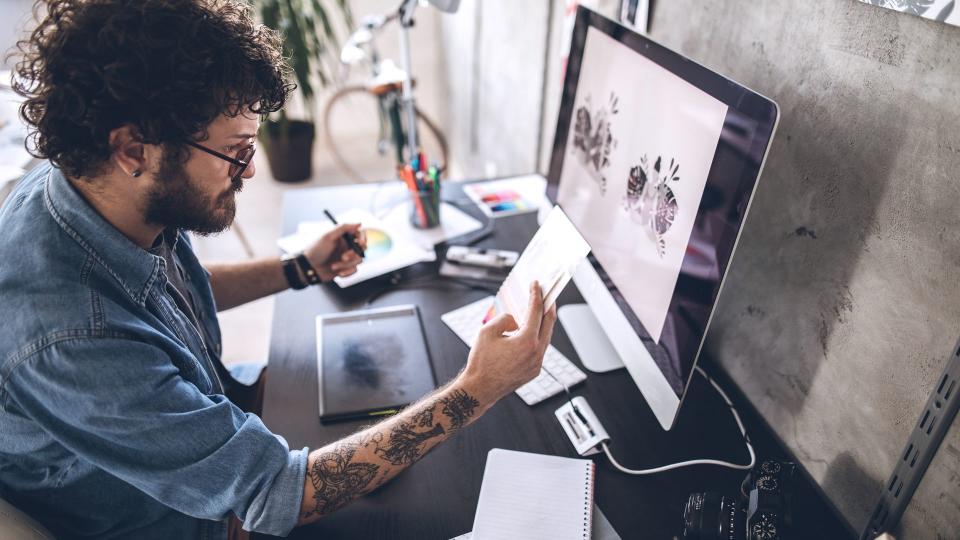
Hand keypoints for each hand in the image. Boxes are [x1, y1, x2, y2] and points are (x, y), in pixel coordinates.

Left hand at [303, 223, 367, 281]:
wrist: (309, 268)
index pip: (359, 234)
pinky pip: (354, 270)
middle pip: (361, 248)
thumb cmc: (316, 250)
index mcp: (343, 236)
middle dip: (353, 254)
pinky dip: (347, 272)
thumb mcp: (328, 236)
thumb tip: (359, 223)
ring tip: (333, 266)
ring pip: (358, 260)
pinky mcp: (346, 267)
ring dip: (346, 265)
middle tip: (343, 257)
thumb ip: (344, 228)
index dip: (362, 238)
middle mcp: (346, 246)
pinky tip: (338, 273)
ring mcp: (347, 257)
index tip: (360, 244)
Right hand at [461, 281, 557, 403]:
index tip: (536, 285)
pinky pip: (541, 349)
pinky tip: (531, 331)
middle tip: (545, 293)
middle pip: (549, 323)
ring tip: (538, 310)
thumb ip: (505, 319)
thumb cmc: (481, 362)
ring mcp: (537, 363)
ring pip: (546, 336)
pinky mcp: (534, 371)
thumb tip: (515, 319)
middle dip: (547, 305)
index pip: (536, 311)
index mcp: (527, 341)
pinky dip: (538, 336)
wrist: (479, 389)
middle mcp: (537, 353)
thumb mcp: (487, 332)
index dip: (536, 295)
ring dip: (543, 322)